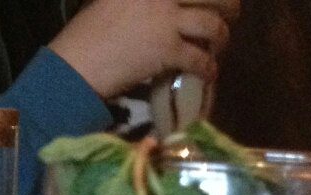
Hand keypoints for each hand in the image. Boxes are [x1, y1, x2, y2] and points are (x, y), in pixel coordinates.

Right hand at [51, 0, 239, 101]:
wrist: (79, 61)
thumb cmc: (92, 30)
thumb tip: (171, 4)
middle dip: (228, 4)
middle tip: (231, 13)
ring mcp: (165, 19)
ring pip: (211, 24)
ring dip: (221, 36)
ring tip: (220, 44)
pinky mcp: (167, 49)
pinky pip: (199, 58)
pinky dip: (208, 68)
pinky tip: (209, 73)